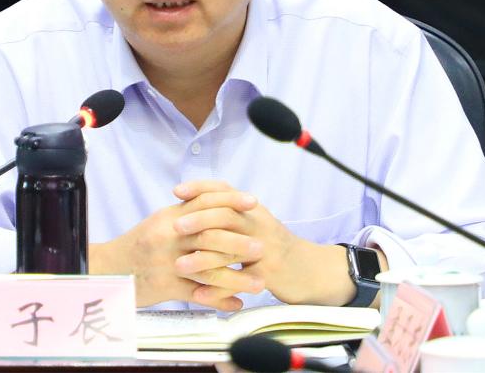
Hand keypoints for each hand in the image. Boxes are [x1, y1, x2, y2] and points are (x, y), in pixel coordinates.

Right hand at [89, 180, 261, 309]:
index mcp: (169, 218)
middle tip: (262, 248)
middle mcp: (168, 237)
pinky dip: (219, 299)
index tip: (254, 203)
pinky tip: (237, 303)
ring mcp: (167, 262)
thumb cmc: (137, 246)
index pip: (204, 201)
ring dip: (236, 277)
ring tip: (258, 283)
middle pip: (211, 235)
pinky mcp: (165, 286)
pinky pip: (197, 294)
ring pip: (209, 268)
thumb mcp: (158, 223)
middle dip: (239, 242)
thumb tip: (213, 202)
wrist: (108, 270)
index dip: (231, 200)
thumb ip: (184, 214)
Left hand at [174, 182, 370, 305]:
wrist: (310, 270)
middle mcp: (259, 223)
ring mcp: (265, 249)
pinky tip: (200, 295)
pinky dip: (217, 290)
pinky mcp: (268, 274)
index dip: (200, 188)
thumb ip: (230, 211)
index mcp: (252, 209)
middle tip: (175, 227)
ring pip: (230, 249)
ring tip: (180, 265)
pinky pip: (238, 281)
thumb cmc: (274, 246)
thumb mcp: (255, 222)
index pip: (225, 190)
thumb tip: (195, 200)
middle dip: (197, 219)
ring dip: (202, 259)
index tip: (177, 191)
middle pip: (226, 214)